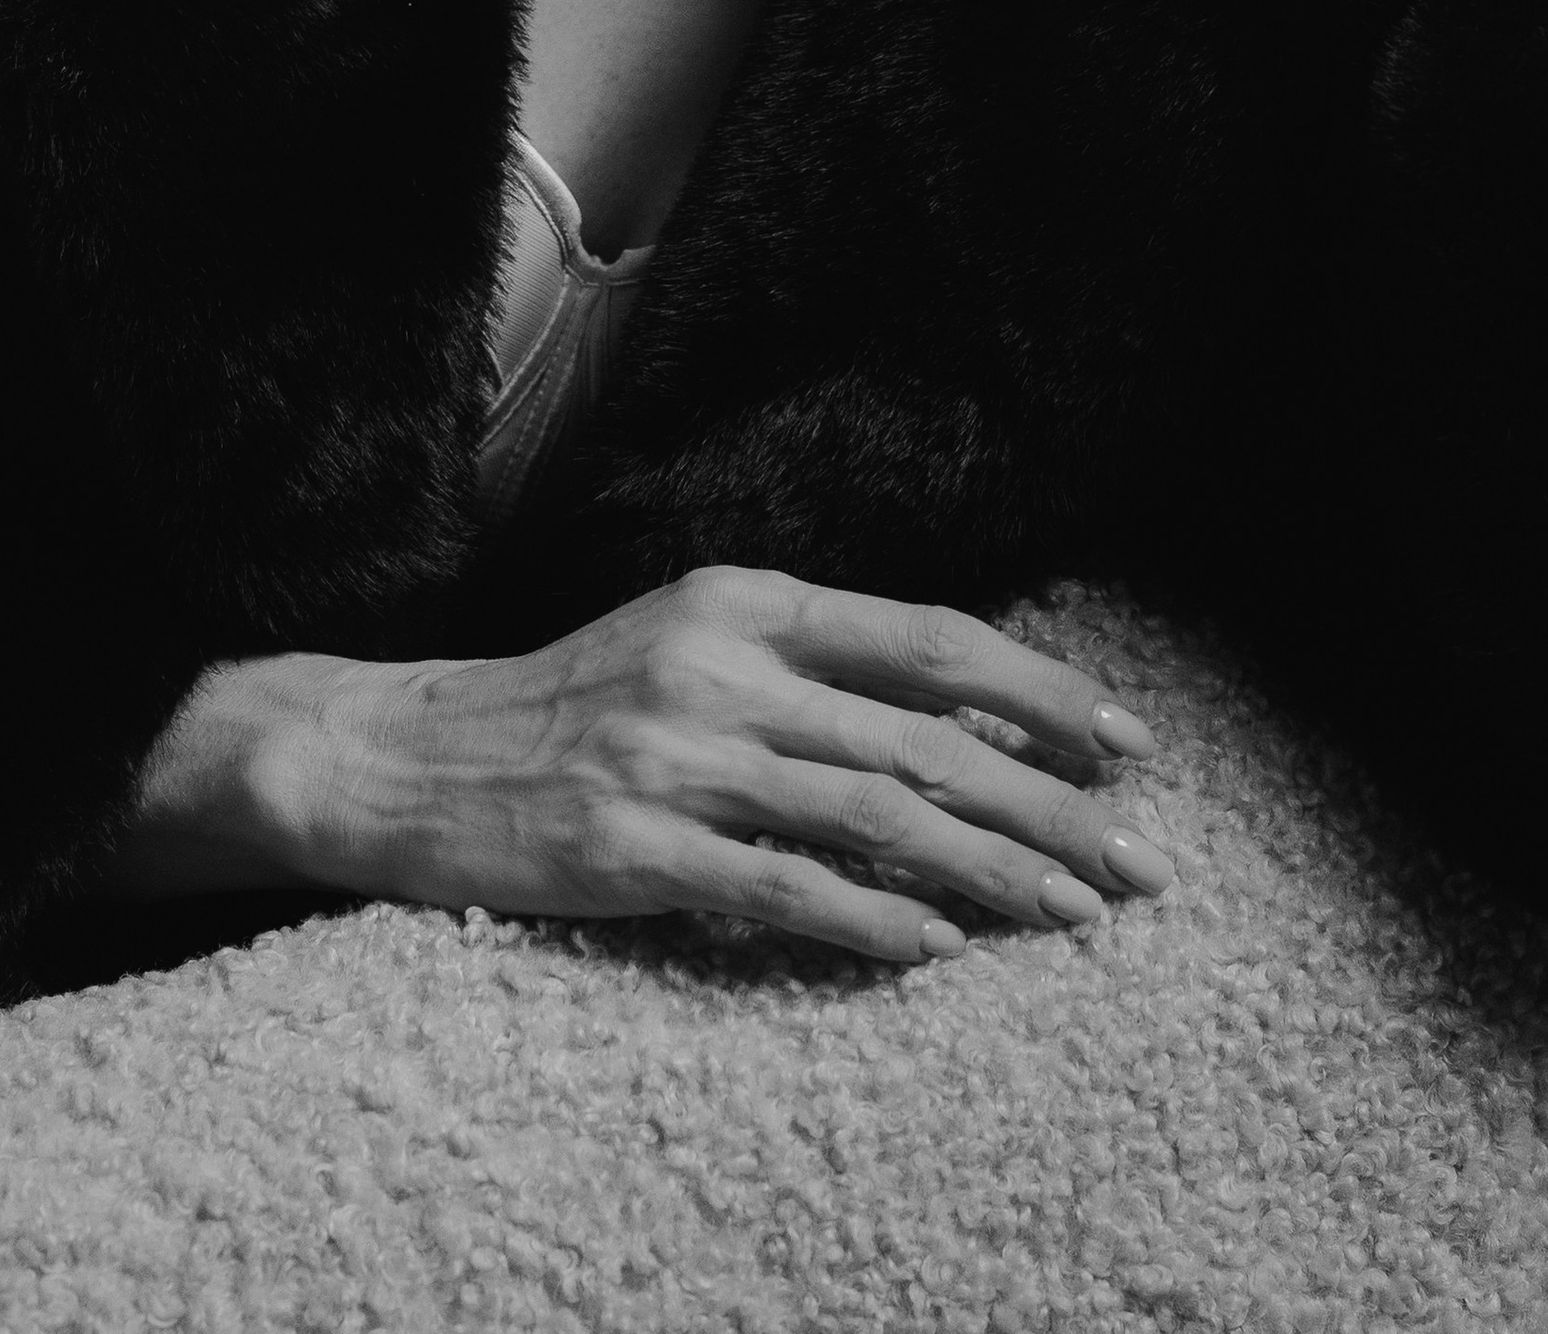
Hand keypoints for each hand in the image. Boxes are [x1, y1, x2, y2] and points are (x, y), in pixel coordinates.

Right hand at [181, 565, 1174, 970]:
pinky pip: (782, 887)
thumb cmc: (569, 703)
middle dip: (1053, 803)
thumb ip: (812, 671)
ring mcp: (678, 753)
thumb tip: (966, 723)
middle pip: (926, 738)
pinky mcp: (635, 844)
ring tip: (1073, 912)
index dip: (1041, 692)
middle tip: (1142, 860)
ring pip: (877, 812)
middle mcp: (723, 664)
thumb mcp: (692, 643)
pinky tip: (939, 946)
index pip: (930, 642)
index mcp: (746, 600)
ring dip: (992, 870)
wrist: (406, 755)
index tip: (1129, 745)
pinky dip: (873, 918)